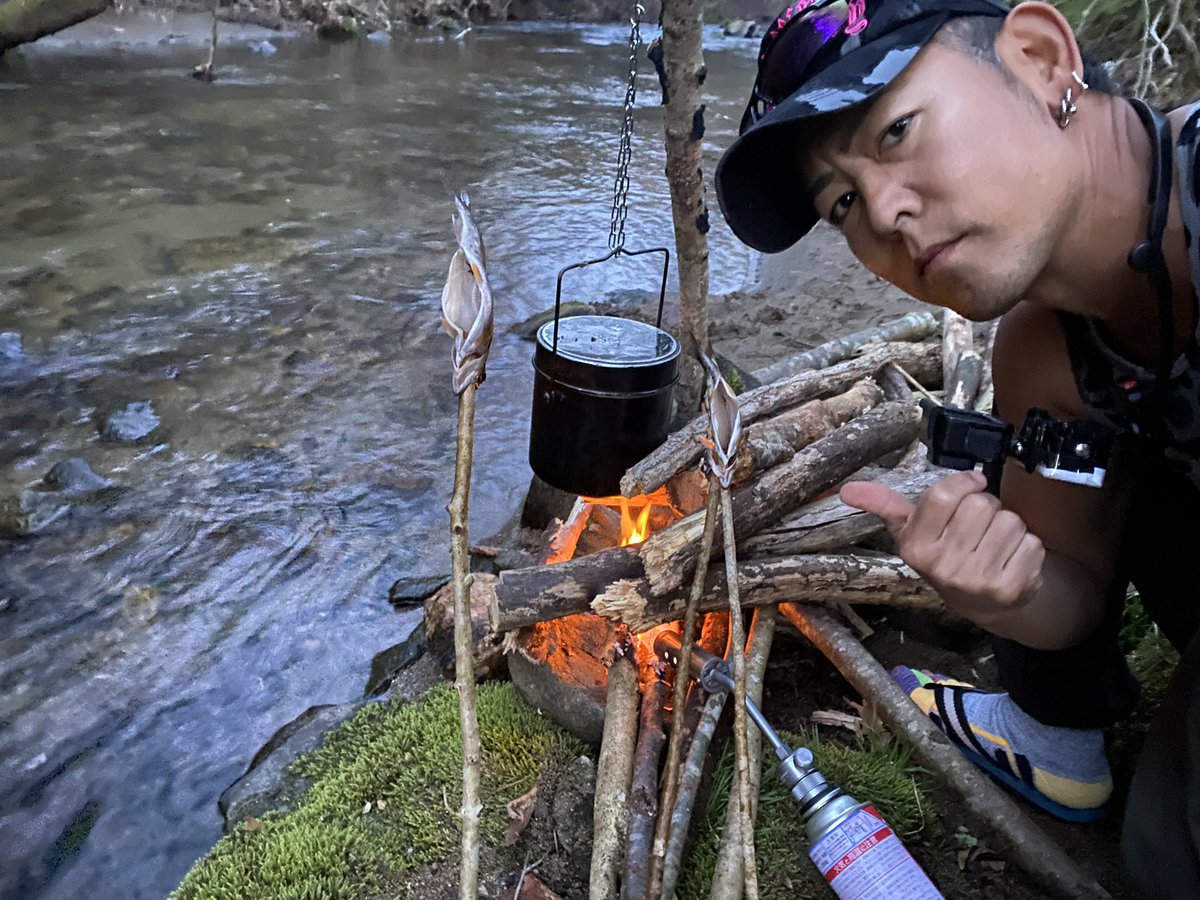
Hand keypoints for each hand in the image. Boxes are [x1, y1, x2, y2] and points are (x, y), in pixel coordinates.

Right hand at [840, 470, 1045, 625]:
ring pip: (1010, 521)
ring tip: (995, 542)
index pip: (944, 495)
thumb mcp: (912, 532)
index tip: (972, 484)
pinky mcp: (1011, 588)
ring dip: (1009, 526)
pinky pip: (1031, 543)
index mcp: (915, 548)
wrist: (984, 604)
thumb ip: (884, 505)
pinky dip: (1027, 546)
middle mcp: (943, 567)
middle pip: (982, 504)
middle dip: (988, 506)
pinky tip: (1012, 559)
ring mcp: (977, 580)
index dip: (964, 482)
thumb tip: (847, 489)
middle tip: (980, 524)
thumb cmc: (945, 556)